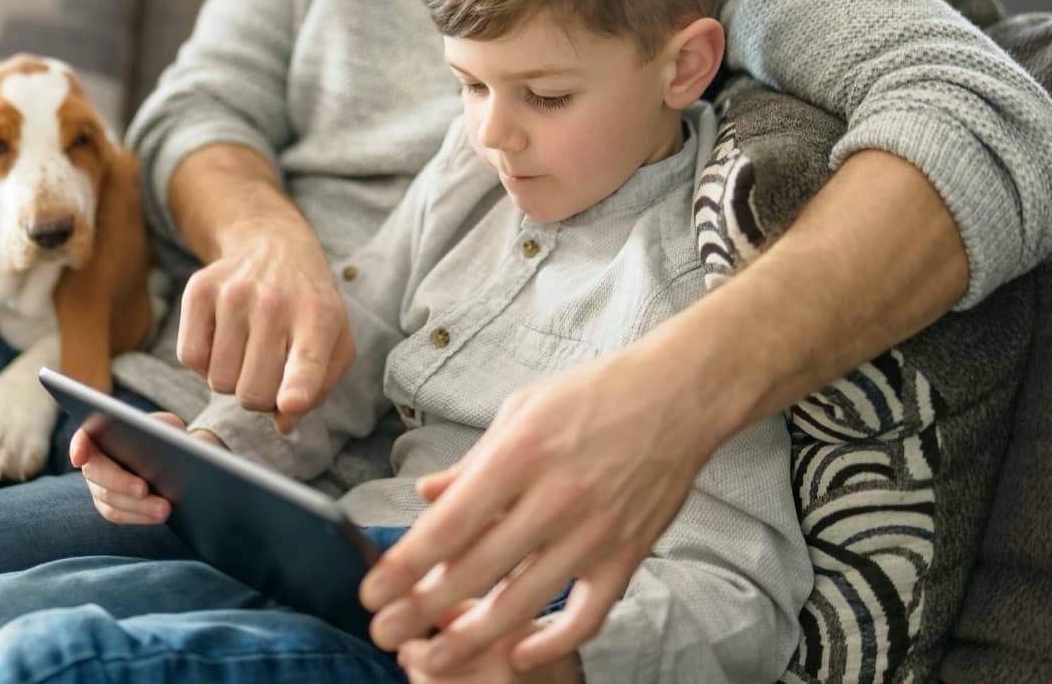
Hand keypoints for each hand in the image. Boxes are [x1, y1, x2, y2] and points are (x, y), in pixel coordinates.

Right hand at [69, 412, 225, 523]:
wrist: (171, 461)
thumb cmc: (165, 435)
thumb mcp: (166, 425)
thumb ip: (161, 427)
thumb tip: (161, 441)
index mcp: (102, 433)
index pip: (83, 437)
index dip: (78, 446)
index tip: (79, 457)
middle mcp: (94, 461)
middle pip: (97, 472)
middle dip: (119, 482)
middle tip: (143, 489)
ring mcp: (98, 486)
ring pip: (109, 499)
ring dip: (137, 506)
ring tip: (164, 508)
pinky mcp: (109, 506)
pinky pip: (119, 515)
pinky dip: (140, 516)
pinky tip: (158, 515)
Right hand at [176, 219, 354, 427]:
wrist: (275, 246)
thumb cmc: (307, 305)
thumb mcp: (334, 341)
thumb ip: (317, 387)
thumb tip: (284, 422)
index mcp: (318, 317)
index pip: (307, 362)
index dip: (297, 389)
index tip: (291, 403)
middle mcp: (275, 302)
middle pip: (252, 392)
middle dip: (259, 398)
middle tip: (268, 372)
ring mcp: (234, 293)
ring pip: (219, 381)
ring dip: (232, 379)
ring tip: (248, 352)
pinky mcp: (199, 289)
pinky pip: (190, 358)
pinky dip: (205, 362)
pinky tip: (223, 340)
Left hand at [360, 340, 724, 672]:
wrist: (678, 395)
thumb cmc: (594, 394)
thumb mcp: (521, 410)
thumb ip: (473, 462)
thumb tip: (426, 497)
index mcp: (521, 453)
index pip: (451, 524)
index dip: (406, 564)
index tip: (373, 591)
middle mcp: (555, 497)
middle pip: (477, 570)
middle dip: (421, 609)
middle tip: (384, 632)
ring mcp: (595, 531)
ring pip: (524, 601)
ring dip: (472, 636)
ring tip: (434, 657)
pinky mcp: (627, 554)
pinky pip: (587, 614)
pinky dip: (552, 642)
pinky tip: (517, 654)